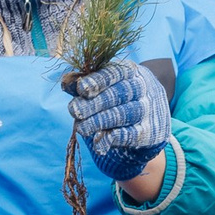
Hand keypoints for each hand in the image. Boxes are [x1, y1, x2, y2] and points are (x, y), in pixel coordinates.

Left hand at [66, 60, 170, 183]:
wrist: (149, 119)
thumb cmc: (118, 99)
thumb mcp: (105, 87)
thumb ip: (85, 85)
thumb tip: (65, 81)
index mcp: (132, 72)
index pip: (117, 72)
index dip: (99, 80)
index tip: (81, 89)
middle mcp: (144, 88)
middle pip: (121, 93)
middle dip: (95, 103)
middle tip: (75, 111)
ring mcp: (148, 110)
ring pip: (126, 113)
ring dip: (101, 121)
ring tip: (82, 128)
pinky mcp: (149, 132)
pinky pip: (132, 134)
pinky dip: (114, 138)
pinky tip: (99, 142)